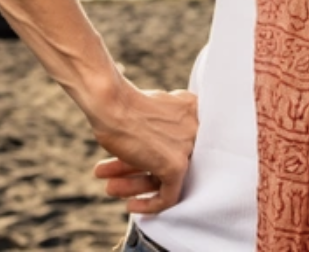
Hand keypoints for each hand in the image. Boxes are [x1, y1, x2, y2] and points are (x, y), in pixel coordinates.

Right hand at [89, 85, 197, 213]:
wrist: (112, 104)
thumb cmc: (124, 104)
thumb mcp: (155, 108)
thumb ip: (168, 124)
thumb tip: (162, 147)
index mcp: (194, 110)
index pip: (181, 143)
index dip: (156, 157)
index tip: (140, 165)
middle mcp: (198, 128)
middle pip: (170, 159)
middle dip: (138, 170)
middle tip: (114, 175)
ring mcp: (188, 146)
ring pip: (166, 177)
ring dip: (136, 185)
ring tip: (111, 187)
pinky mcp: (176, 165)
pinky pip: (169, 196)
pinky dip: (149, 205)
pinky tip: (131, 205)